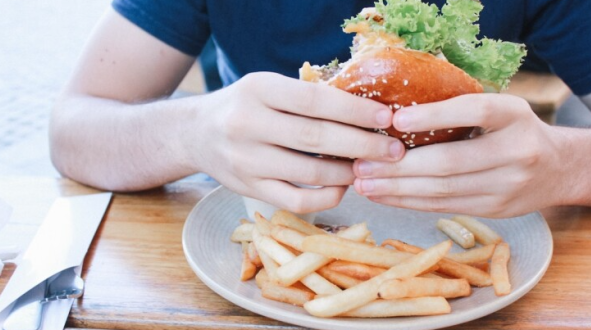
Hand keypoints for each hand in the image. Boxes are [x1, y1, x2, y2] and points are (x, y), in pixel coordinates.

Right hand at [190, 72, 404, 212]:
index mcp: (258, 89)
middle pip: (316, 137)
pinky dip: (326, 197)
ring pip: (309, 172)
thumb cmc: (245, 105)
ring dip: (348, 172)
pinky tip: (342, 187)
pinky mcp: (248, 188)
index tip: (386, 118)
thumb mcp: (268, 87)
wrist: (196, 132)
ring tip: (371, 167)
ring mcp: (246, 160)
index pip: (315, 100)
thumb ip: (307, 97)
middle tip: (394, 150)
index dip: (354, 110)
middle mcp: (247, 123)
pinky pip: (295, 200)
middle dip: (362, 145)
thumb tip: (367, 112)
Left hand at [352, 93, 566, 217]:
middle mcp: (516, 152)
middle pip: (449, 162)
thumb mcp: (501, 108)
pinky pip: (444, 207)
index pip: (475, 111)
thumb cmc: (515, 130)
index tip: (396, 119)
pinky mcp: (494, 210)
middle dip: (399, 166)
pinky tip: (385, 196)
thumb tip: (395, 112)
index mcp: (515, 115)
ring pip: (442, 191)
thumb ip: (462, 108)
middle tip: (362, 162)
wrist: (560, 169)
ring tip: (364, 183)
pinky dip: (410, 202)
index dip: (434, 115)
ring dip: (396, 189)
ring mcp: (506, 187)